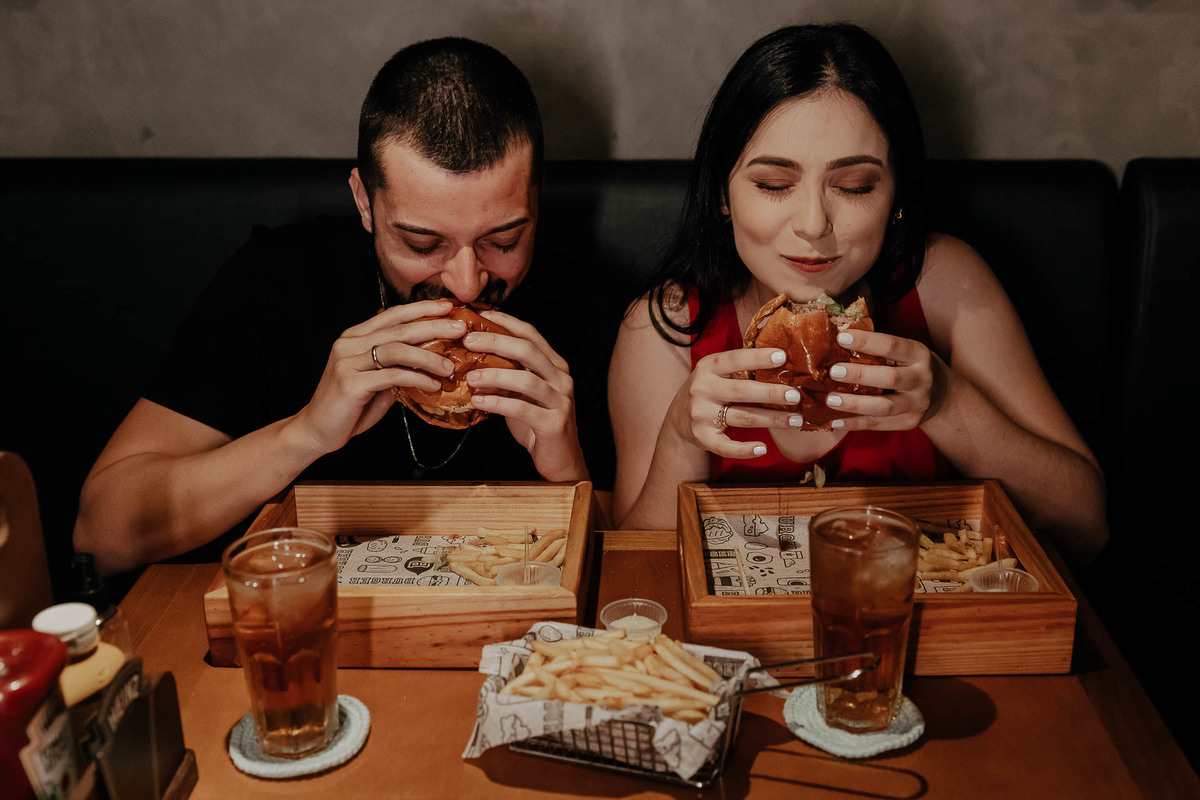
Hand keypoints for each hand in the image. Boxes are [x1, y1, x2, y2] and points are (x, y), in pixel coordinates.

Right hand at [290, 299, 462, 453]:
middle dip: (433, 326)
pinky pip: (391, 375)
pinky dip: (416, 379)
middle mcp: (349, 344)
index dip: (422, 309)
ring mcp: (347, 362)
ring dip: (428, 356)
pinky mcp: (350, 383)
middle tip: (459, 328)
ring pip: (396, 349)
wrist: (317, 430)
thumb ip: (396, 368)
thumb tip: (429, 362)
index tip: (448, 307)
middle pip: (399, 328)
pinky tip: (433, 385)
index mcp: (355, 337)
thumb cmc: (349, 407)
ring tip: (450, 366)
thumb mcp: (376, 382)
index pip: (393, 314)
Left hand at [458, 309, 586, 480]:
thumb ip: (507, 373)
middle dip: (496, 342)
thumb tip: (471, 356)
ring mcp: (560, 400)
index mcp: (554, 365)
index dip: (505, 322)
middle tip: (467, 341)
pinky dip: (497, 403)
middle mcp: (561, 378)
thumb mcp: (523, 393)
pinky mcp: (553, 423)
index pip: (531, 334)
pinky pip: (522, 409)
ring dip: (494, 375)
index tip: (478, 316)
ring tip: (469, 376)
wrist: (560, 458)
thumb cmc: (537, 423)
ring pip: (526, 380)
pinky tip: (478, 401)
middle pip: (528, 350)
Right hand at [666, 346, 804, 459]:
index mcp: (708, 368)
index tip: (782, 356)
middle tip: (796, 395)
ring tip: (797, 420)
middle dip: (771, 393)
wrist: (677, 419)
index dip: (758, 358)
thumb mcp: (715, 372)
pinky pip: (726, 446)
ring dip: (773, 420)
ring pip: (744, 417)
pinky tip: (763, 448)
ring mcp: (701, 414)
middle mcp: (702, 389)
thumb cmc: (708, 390)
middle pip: (742, 391)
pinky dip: (745, 449)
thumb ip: (739, 366)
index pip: (735, 359)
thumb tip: (782, 360)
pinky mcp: (702, 437)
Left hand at [820, 328, 943, 430]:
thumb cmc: (912, 366)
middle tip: (833, 372)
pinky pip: (879, 424)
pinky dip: (855, 423)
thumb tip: (838, 341)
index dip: (866, 342)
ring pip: (884, 407)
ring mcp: (917, 404)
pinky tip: (835, 421)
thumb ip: (879, 349)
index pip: (892, 346)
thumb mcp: (906, 352)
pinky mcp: (909, 422)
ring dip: (855, 404)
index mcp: (919, 355)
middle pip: (890, 378)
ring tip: (830, 400)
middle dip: (860, 375)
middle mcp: (921, 380)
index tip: (841, 338)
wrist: (943, 396)